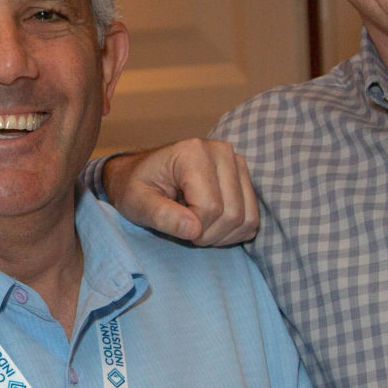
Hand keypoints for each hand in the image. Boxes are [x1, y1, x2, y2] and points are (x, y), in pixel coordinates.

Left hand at [101, 140, 258, 245]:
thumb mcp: (137, 203)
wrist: (142, 175)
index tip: (172, 225)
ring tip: (196, 226)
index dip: (193, 229)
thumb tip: (194, 230)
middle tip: (184, 230)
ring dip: (222, 236)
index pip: (210, 207)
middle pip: (232, 214)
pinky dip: (233, 233)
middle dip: (208, 235)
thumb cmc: (136, 187)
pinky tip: (210, 225)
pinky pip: (252, 219)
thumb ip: (162, 216)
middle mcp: (221, 151)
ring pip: (247, 218)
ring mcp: (237, 163)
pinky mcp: (244, 178)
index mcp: (193, 152)